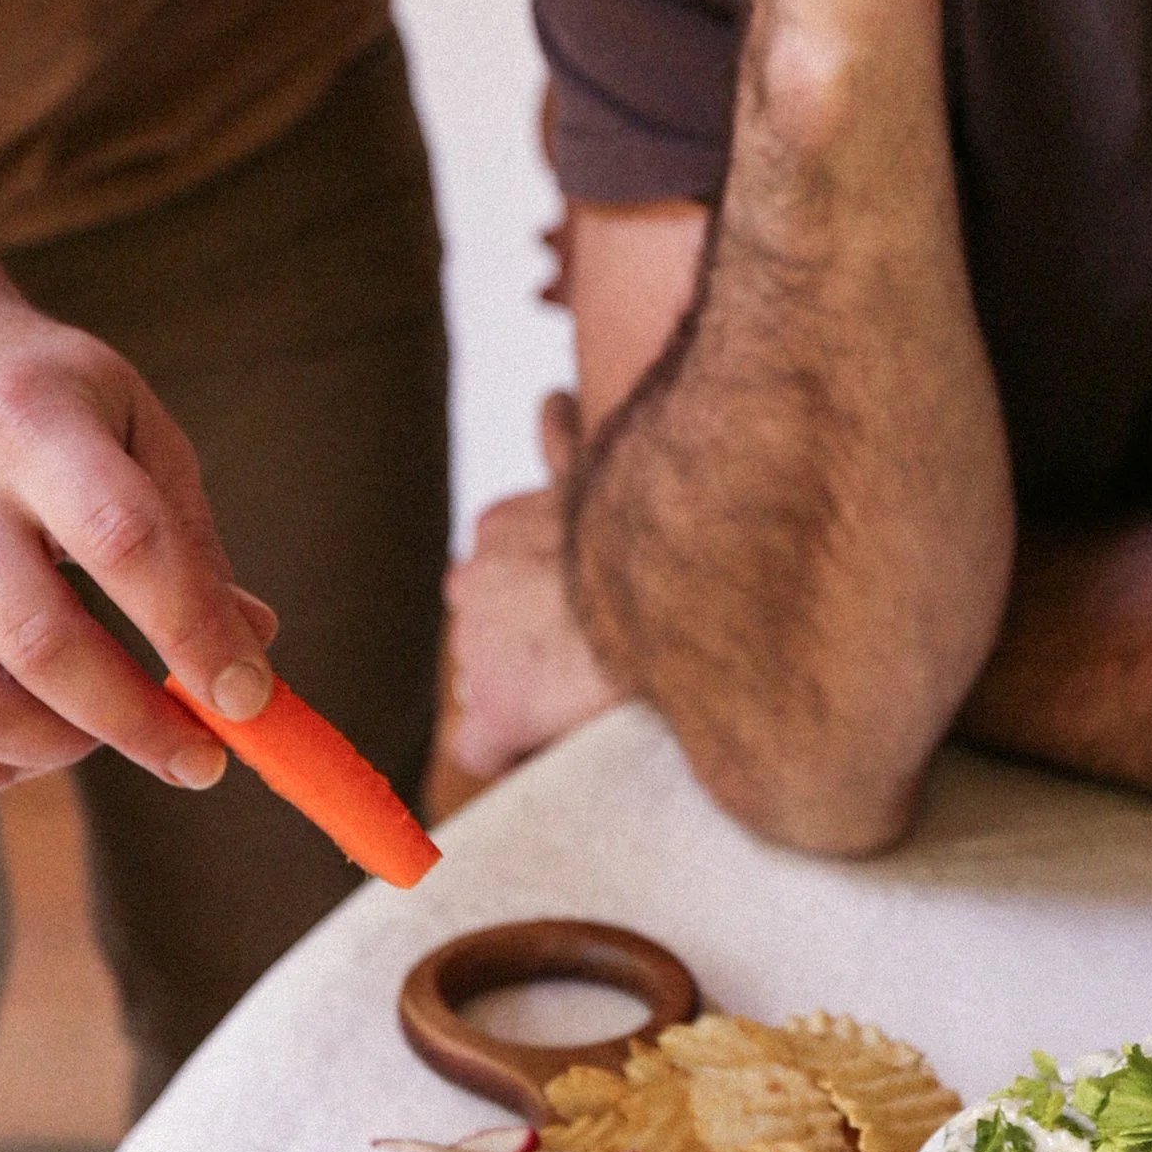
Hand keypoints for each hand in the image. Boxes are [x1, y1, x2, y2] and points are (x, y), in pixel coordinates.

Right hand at [0, 293, 278, 803]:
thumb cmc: (44, 405)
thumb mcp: (137, 429)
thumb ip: (194, 544)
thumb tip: (248, 662)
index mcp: (27, 423)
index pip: (124, 543)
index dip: (197, 635)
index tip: (248, 699)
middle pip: (43, 646)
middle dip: (141, 724)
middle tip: (201, 756)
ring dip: (65, 750)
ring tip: (108, 728)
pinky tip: (32, 744)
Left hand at [439, 393, 617, 785]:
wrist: (676, 589)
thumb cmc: (656, 530)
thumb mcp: (604, 467)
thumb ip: (565, 445)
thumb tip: (550, 401)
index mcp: (498, 529)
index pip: (493, 578)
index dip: (534, 606)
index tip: (576, 617)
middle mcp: (474, 584)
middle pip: (484, 631)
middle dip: (524, 647)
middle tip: (588, 657)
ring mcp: (479, 650)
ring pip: (484, 684)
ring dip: (526, 694)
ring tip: (588, 697)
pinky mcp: (496, 711)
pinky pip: (482, 747)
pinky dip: (511, 750)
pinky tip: (552, 745)